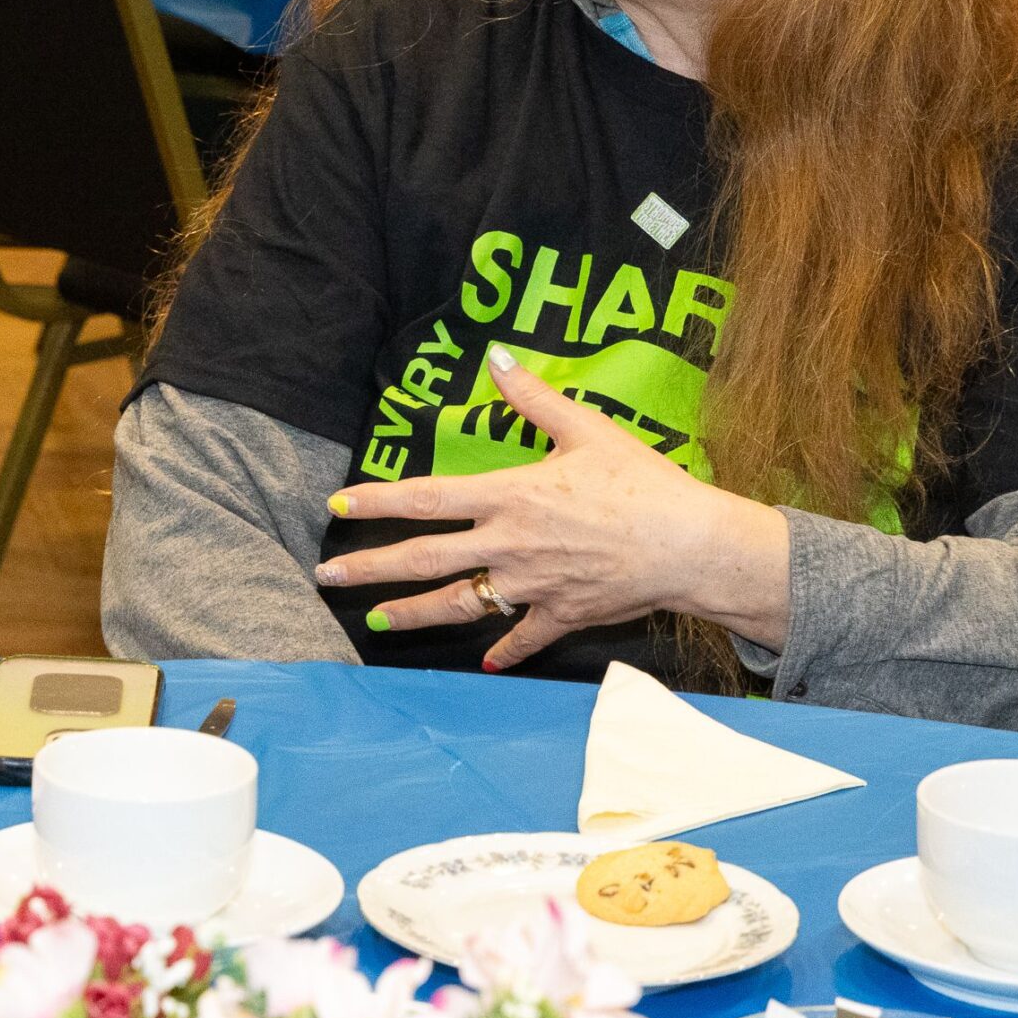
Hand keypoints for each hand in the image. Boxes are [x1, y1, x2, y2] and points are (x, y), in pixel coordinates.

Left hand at [312, 346, 791, 668]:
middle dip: (370, 569)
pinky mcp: (561, 614)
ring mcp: (532, 585)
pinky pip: (523, 636)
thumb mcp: (586, 429)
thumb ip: (534, 397)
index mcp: (509, 496)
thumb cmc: (641, 483)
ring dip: (413, 614)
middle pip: (424, 559)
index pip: (426, 499)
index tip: (338, 507)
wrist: (690, 546)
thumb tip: (497, 356)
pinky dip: (503, 650)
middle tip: (327, 577)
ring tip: (376, 622)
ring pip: (460, 604)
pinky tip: (484, 661)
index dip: (378, 502)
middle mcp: (509, 544)